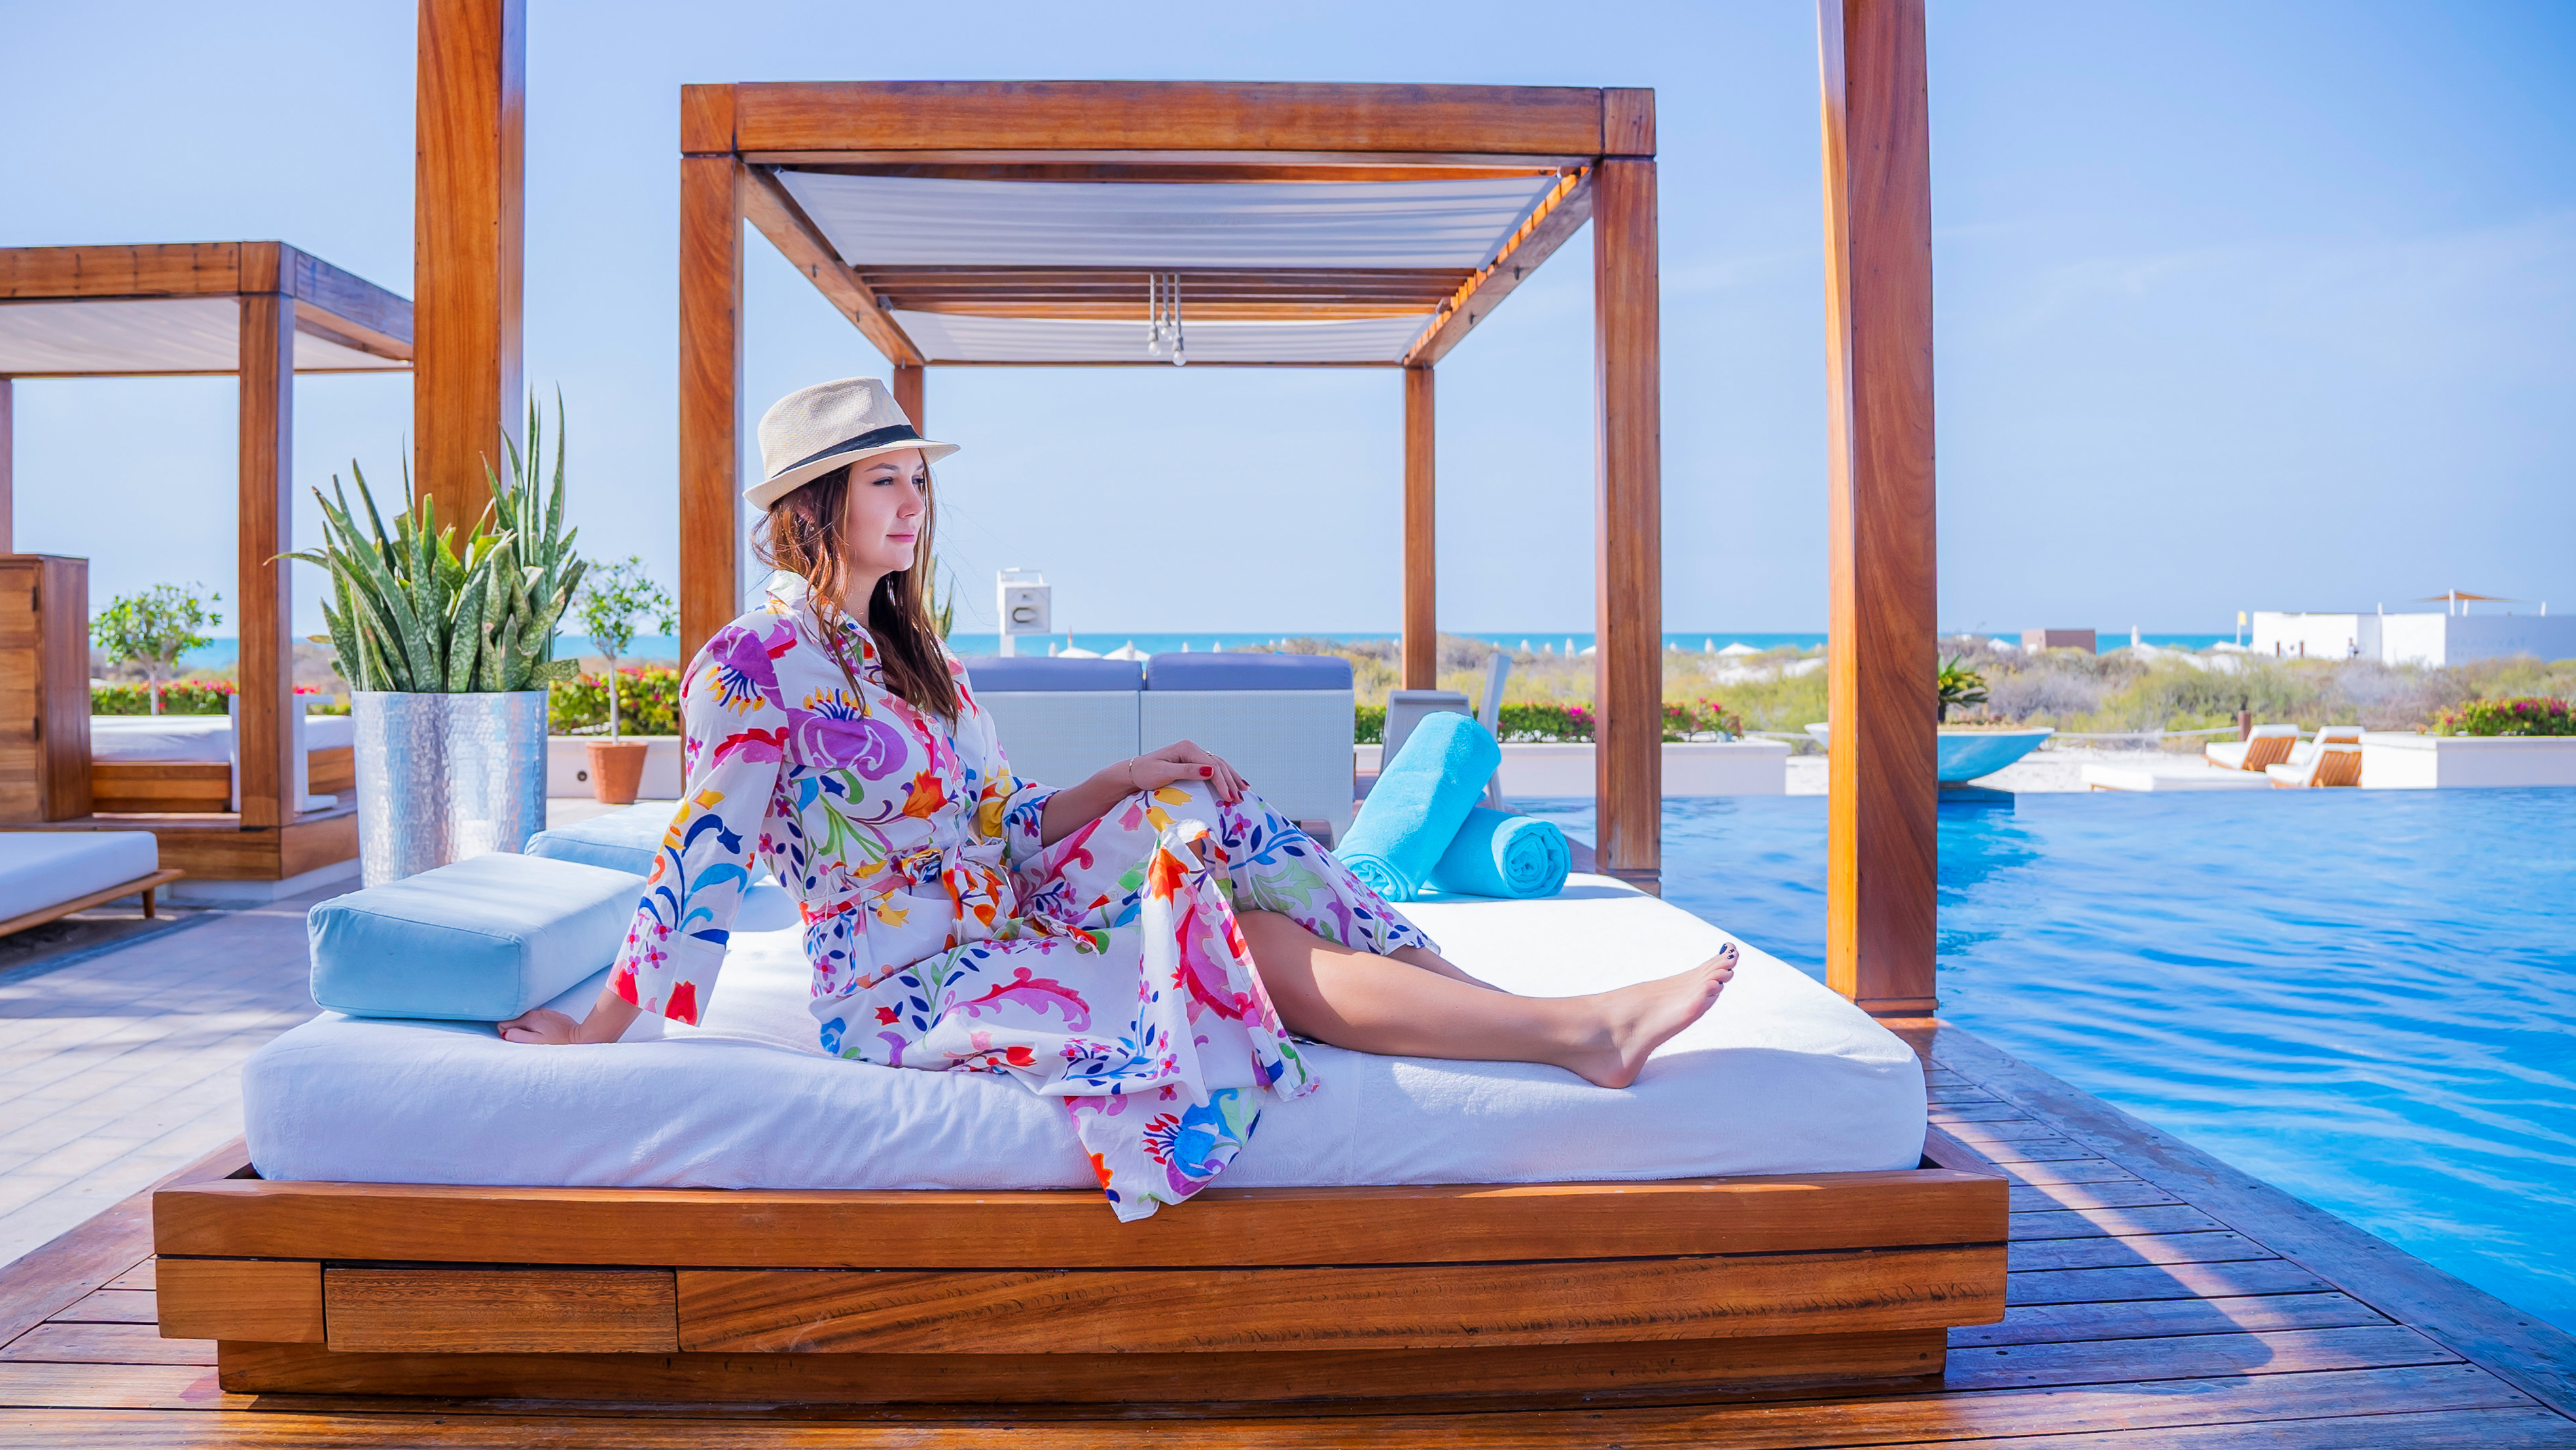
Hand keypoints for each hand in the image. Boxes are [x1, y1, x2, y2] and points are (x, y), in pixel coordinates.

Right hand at [498, 1008, 576, 1043]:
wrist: (579, 1037)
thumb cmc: (558, 1042)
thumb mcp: (535, 1042)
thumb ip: (518, 1036)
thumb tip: (505, 1033)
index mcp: (529, 1017)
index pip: (505, 1023)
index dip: (507, 1033)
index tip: (517, 1039)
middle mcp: (536, 1011)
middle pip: (516, 1021)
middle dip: (518, 1031)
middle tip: (529, 1040)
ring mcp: (545, 1012)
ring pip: (527, 1020)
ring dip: (528, 1029)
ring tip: (538, 1038)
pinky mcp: (552, 1015)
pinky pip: (538, 1020)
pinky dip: (538, 1026)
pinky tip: (546, 1033)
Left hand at [1124, 740, 1246, 804]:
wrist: (1133, 773)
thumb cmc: (1145, 774)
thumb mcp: (1164, 773)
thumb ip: (1187, 771)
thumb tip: (1211, 770)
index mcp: (1186, 748)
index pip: (1211, 766)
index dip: (1222, 782)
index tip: (1229, 798)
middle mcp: (1192, 748)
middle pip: (1219, 764)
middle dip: (1231, 782)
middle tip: (1239, 799)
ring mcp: (1193, 754)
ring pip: (1219, 765)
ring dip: (1232, 779)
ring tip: (1244, 791)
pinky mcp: (1192, 762)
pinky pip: (1214, 768)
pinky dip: (1225, 776)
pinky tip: (1234, 783)